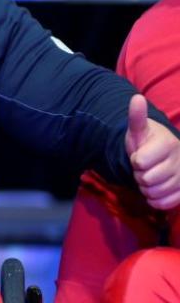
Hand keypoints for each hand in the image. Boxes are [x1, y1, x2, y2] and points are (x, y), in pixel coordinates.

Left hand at [126, 94, 179, 209]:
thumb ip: (137, 117)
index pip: (140, 162)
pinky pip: (162, 204)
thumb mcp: (138, 130)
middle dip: (139, 175)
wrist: (160, 157)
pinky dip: (154, 200)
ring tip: (150, 176)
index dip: (135, 161)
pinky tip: (155, 189)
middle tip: (144, 168)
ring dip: (145, 188)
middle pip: (146, 179)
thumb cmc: (147, 142)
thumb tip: (136, 98)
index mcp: (169, 144)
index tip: (140, 155)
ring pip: (154, 193)